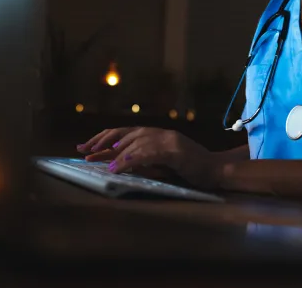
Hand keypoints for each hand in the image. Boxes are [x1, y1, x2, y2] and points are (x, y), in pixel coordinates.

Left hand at [77, 127, 218, 188]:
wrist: (216, 170)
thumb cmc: (190, 168)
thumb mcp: (161, 164)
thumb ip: (142, 160)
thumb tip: (115, 163)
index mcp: (155, 134)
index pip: (124, 133)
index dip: (103, 139)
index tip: (85, 147)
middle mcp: (159, 133)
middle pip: (125, 134)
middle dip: (102, 142)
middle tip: (85, 151)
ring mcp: (168, 139)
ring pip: (135, 143)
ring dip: (116, 155)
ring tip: (101, 164)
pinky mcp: (175, 150)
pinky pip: (149, 153)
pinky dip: (132, 159)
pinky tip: (120, 165)